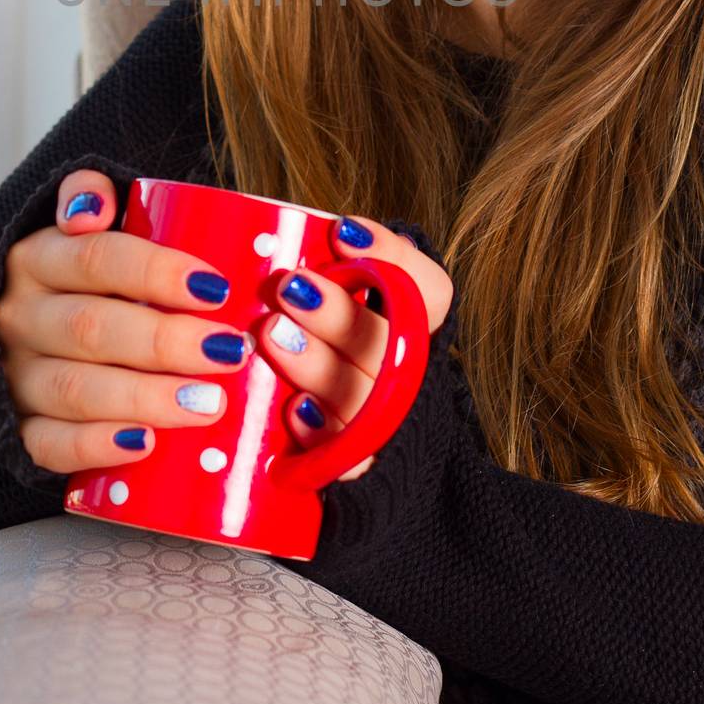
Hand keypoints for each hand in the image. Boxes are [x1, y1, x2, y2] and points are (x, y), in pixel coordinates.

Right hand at [0, 169, 255, 473]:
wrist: (32, 338)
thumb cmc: (93, 278)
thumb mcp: (92, 226)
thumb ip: (95, 194)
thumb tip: (94, 204)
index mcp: (38, 257)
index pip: (96, 258)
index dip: (157, 272)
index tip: (218, 287)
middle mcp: (19, 315)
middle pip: (92, 327)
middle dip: (166, 342)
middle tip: (229, 352)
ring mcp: (15, 375)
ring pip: (74, 390)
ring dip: (145, 398)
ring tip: (208, 403)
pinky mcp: (16, 428)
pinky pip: (48, 444)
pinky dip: (96, 446)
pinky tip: (145, 444)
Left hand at [256, 214, 454, 481]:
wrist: (369, 461)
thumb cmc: (329, 357)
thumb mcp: (339, 310)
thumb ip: (332, 276)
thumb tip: (310, 238)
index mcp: (415, 330)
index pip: (430, 291)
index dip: (392, 258)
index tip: (341, 232)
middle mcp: (410, 375)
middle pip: (390, 343)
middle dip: (338, 312)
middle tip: (289, 287)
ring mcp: (390, 426)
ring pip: (368, 397)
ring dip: (320, 364)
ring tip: (273, 335)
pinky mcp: (364, 470)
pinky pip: (352, 459)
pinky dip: (324, 435)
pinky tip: (295, 412)